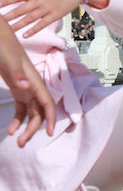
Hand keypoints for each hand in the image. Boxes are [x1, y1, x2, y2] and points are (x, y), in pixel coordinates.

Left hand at [0, 22, 54, 145]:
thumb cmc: (4, 48)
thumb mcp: (9, 61)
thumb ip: (18, 75)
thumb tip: (27, 88)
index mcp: (34, 81)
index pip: (47, 103)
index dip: (50, 118)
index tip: (50, 132)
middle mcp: (33, 87)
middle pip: (39, 112)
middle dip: (33, 128)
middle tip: (21, 143)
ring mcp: (26, 89)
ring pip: (31, 112)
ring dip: (26, 127)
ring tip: (17, 140)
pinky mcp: (17, 90)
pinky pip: (22, 109)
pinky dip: (18, 120)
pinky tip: (11, 128)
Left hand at [2, 0, 102, 38]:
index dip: (5, 2)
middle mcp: (39, 0)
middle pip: (19, 10)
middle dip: (7, 16)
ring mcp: (47, 9)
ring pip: (28, 19)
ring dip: (16, 25)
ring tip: (7, 31)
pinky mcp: (55, 15)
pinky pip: (41, 24)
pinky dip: (33, 30)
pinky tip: (24, 35)